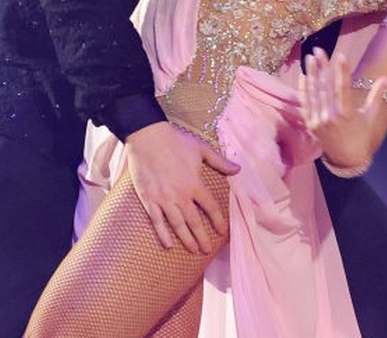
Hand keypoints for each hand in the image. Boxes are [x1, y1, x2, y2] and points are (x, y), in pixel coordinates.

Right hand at [125, 121, 238, 253]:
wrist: (147, 136)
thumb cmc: (175, 141)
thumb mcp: (201, 149)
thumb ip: (220, 162)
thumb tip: (239, 169)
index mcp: (195, 184)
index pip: (211, 208)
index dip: (218, 221)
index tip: (222, 232)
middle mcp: (181, 195)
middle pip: (194, 222)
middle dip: (202, 237)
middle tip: (207, 250)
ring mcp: (164, 199)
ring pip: (177, 225)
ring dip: (186, 239)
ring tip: (193, 250)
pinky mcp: (148, 199)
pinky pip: (157, 221)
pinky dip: (162, 234)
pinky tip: (168, 244)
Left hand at [299, 48, 386, 168]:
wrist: (347, 159)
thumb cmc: (362, 136)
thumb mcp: (371, 116)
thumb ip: (376, 96)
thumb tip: (386, 78)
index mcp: (347, 114)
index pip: (343, 87)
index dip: (342, 70)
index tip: (341, 54)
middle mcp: (331, 116)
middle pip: (326, 86)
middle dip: (323, 66)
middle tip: (319, 50)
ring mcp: (318, 120)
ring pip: (314, 92)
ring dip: (311, 73)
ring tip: (309, 57)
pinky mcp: (310, 124)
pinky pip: (306, 103)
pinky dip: (304, 89)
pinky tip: (304, 76)